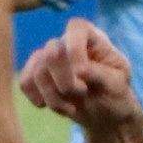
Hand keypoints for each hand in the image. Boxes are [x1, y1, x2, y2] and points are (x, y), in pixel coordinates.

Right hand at [16, 19, 142, 138]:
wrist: (105, 113)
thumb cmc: (116, 94)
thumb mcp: (118, 84)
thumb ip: (101, 74)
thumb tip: (79, 71)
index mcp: (92, 37)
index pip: (76, 28)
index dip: (76, 51)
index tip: (84, 75)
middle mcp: (68, 42)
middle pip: (51, 51)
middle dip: (64, 80)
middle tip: (82, 93)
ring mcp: (50, 58)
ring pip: (37, 71)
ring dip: (53, 96)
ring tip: (72, 108)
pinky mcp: (37, 74)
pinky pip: (25, 82)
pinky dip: (37, 98)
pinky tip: (51, 107)